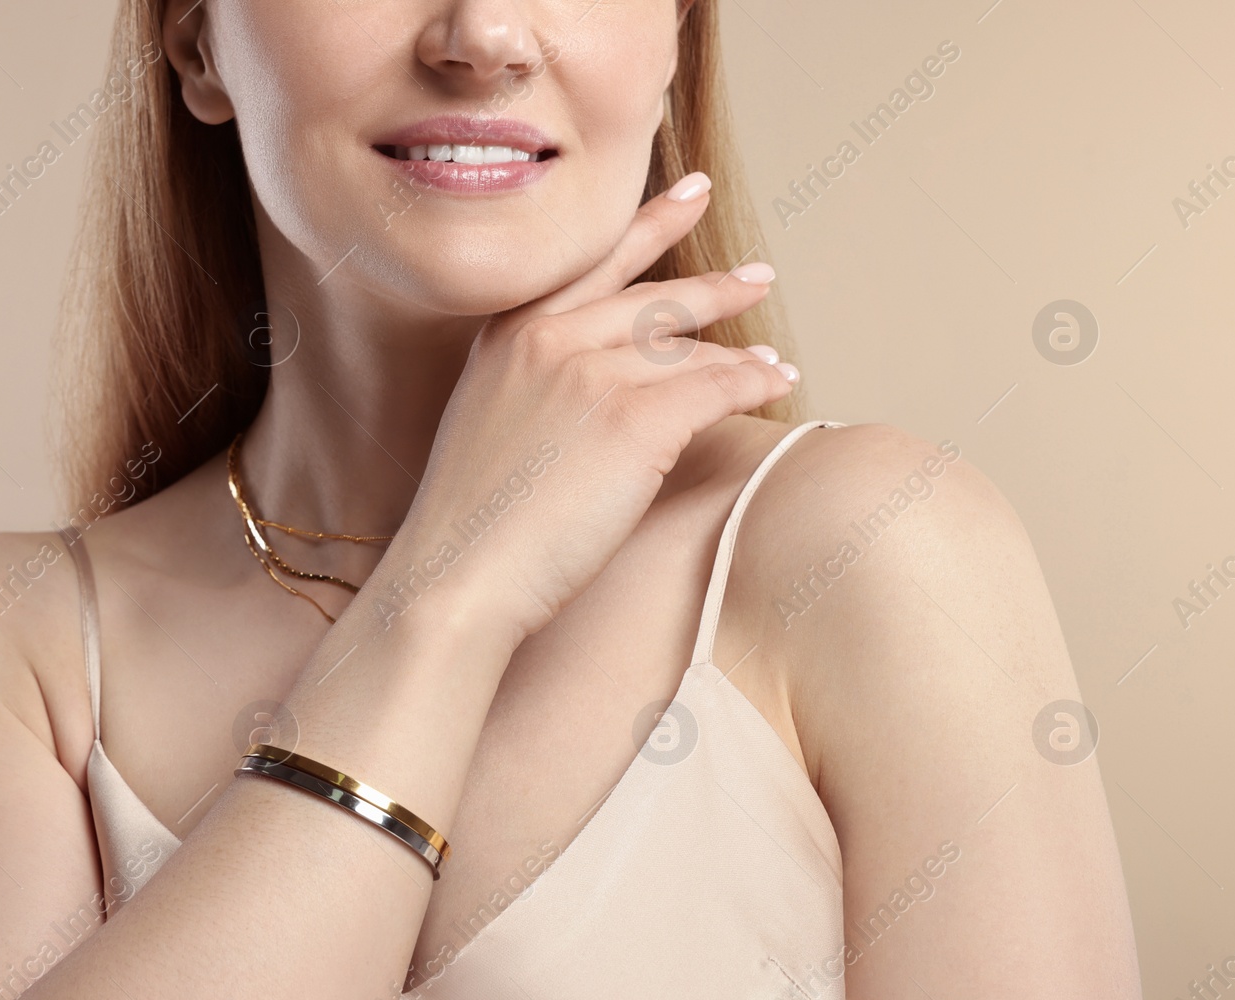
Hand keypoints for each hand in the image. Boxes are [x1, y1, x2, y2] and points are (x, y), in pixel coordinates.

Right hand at [394, 172, 797, 645]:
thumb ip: (534, 387)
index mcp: (506, 336)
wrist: (458, 573)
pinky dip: (753, 382)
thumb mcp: (489, 425)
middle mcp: (547, 339)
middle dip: (713, 288)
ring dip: (740, 353)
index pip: (592, 263)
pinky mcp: (632, 420)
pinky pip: (713, 388)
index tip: (690, 191)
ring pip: (686, 350)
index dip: (650, 224)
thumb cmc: (471, 523)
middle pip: (651, 299)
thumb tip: (595, 388)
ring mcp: (589, 375)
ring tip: (775, 361)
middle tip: (757, 278)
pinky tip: (776, 382)